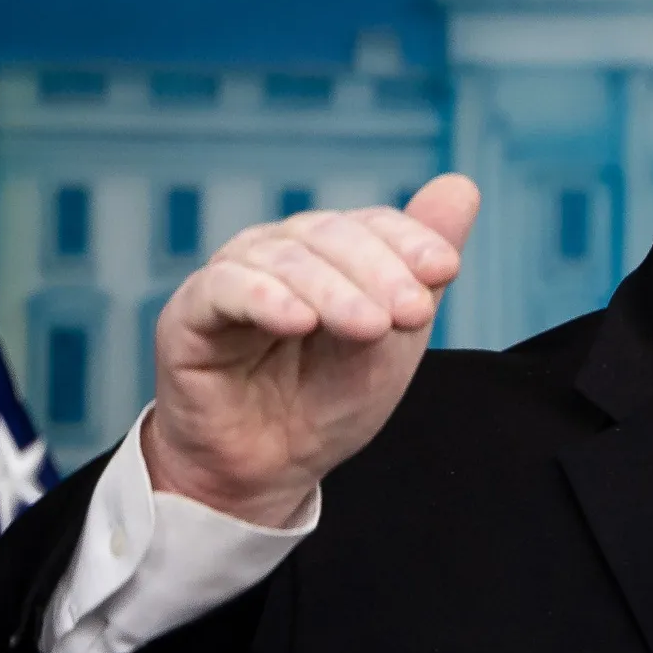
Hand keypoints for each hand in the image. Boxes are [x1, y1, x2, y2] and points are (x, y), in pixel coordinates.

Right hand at [140, 175, 480, 528]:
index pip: (372, 225)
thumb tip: (462, 183)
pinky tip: (298, 321)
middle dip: (379, 272)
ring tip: (369, 327)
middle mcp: (278, 251)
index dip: (410, 241)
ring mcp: (232, 276)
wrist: (271, 469)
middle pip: (331, 235)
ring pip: (284, 258)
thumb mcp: (393, 339)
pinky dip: (265, 298)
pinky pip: (225, 288)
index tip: (446, 270)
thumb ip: (421, 270)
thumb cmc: (328, 400)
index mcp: (329, 252)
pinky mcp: (190, 313)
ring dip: (333, 290)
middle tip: (412, 313)